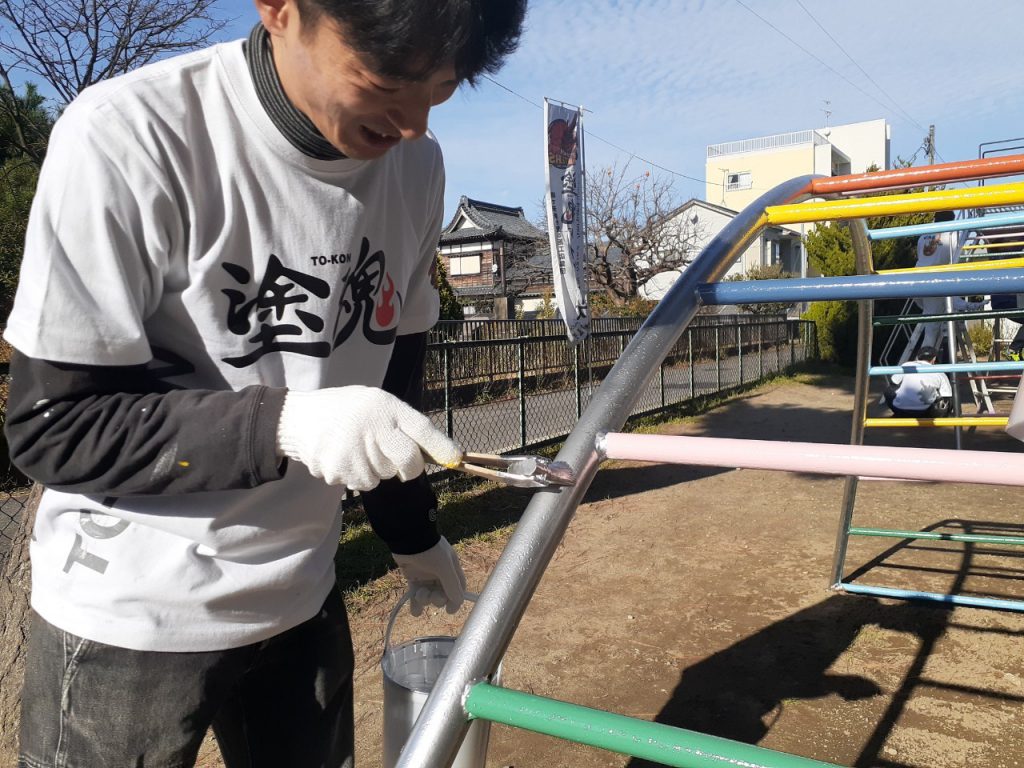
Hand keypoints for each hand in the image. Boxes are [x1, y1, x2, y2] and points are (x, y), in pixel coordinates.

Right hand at [276, 386, 461, 490]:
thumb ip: (402, 425)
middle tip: (398, 461)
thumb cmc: (345, 410)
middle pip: (408, 462)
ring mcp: (355, 450)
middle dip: (408, 468)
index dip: (441, 446)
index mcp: (384, 407)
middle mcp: (372, 427)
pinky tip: (342, 457)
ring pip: (384, 476)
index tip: (457, 459)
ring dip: (376, 470)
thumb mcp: (375, 404)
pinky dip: (355, 475)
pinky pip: (362, 484)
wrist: (296, 418)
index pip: (421, 428)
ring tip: (357, 449)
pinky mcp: (339, 470)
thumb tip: (436, 453)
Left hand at [392, 537, 465, 614]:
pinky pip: (416, 594)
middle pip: (443, 594)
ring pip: (429, 595)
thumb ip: (452, 586)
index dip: (456, 599)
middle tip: (432, 596)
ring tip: (419, 594)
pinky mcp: (413, 577)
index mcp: (451, 568)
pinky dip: (415, 605)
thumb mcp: (445, 568)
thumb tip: (458, 602)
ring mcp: (426, 575)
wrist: (407, 538)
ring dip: (425, 600)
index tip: (449, 610)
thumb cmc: (430, 550)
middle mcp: (440, 573)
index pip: (458, 587)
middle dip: (437, 599)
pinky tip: (415, 611)